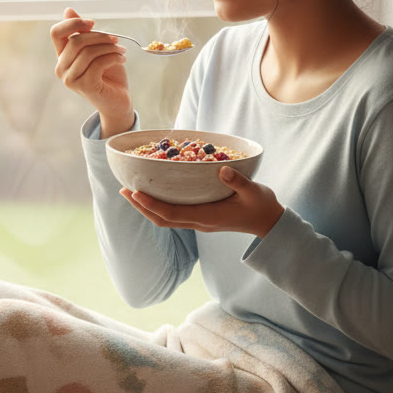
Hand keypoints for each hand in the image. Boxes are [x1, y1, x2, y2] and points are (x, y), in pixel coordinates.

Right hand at [51, 7, 132, 135]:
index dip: (73, 23)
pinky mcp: (84, 86)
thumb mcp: (97, 49)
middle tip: (116, 39)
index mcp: (62, 56)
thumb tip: (68, 10)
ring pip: (88, 52)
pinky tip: (122, 59)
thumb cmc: (108, 75)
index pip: (56, 32)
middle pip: (76, 41)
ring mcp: (71, 79)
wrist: (118, 101)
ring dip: (110, 48)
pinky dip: (113, 57)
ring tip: (122, 51)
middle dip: (99, 36)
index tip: (93, 23)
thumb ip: (83, 32)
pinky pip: (98, 63)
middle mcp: (62, 68)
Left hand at [122, 166, 284, 238]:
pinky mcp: (200, 219)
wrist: (268, 223)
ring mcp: (198, 223)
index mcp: (208, 218)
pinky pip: (173, 216)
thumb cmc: (262, 206)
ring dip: (146, 208)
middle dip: (141, 206)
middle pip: (162, 219)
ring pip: (165, 220)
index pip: (173, 214)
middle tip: (123, 190)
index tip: (135, 193)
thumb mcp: (254, 191)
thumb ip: (239, 181)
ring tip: (130, 193)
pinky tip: (152, 195)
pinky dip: (158, 207)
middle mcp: (199, 223)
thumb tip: (223, 169)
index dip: (152, 205)